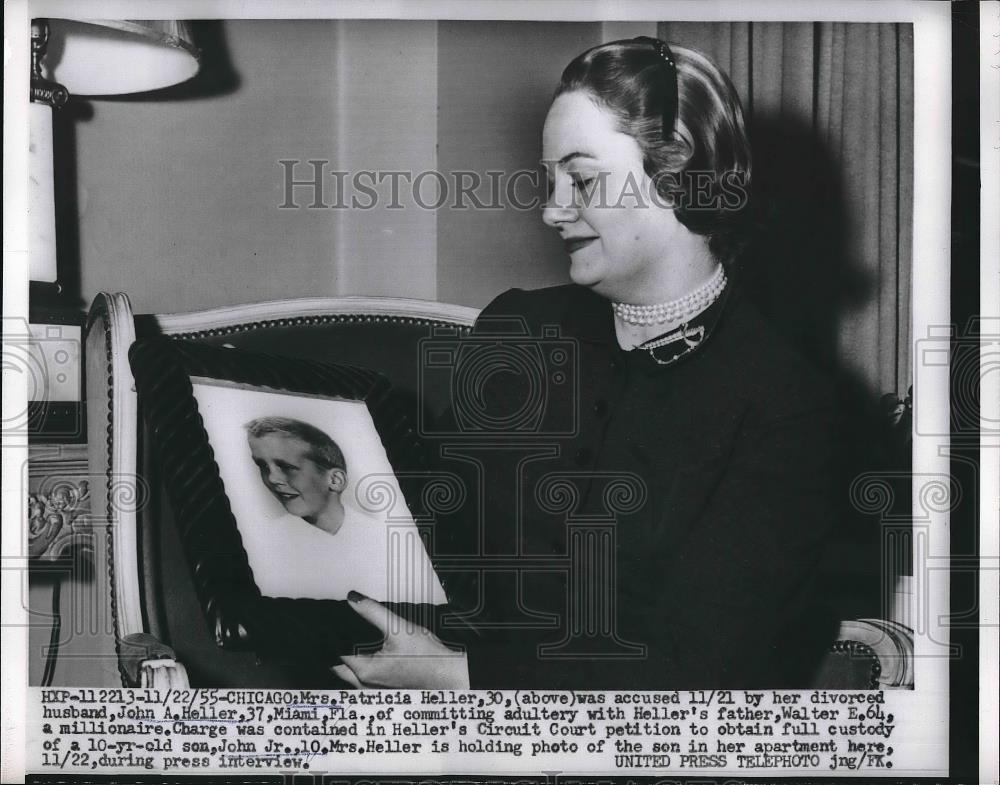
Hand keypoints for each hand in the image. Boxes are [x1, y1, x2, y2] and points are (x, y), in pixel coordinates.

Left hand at [338, 591, 469, 688]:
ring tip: (357, 642)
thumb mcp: (399, 629)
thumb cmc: (429, 658)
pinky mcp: (383, 691)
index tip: (332, 624)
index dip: (331, 637)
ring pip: (347, 675)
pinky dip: (359, 668)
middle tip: (342, 631)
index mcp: (364, 671)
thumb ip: (372, 612)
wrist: (450, 677)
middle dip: (336, 650)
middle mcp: (364, 685)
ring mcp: (372, 691)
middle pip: (336, 666)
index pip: (333, 653)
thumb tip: (352, 599)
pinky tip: (372, 655)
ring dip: (347, 660)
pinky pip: (361, 680)